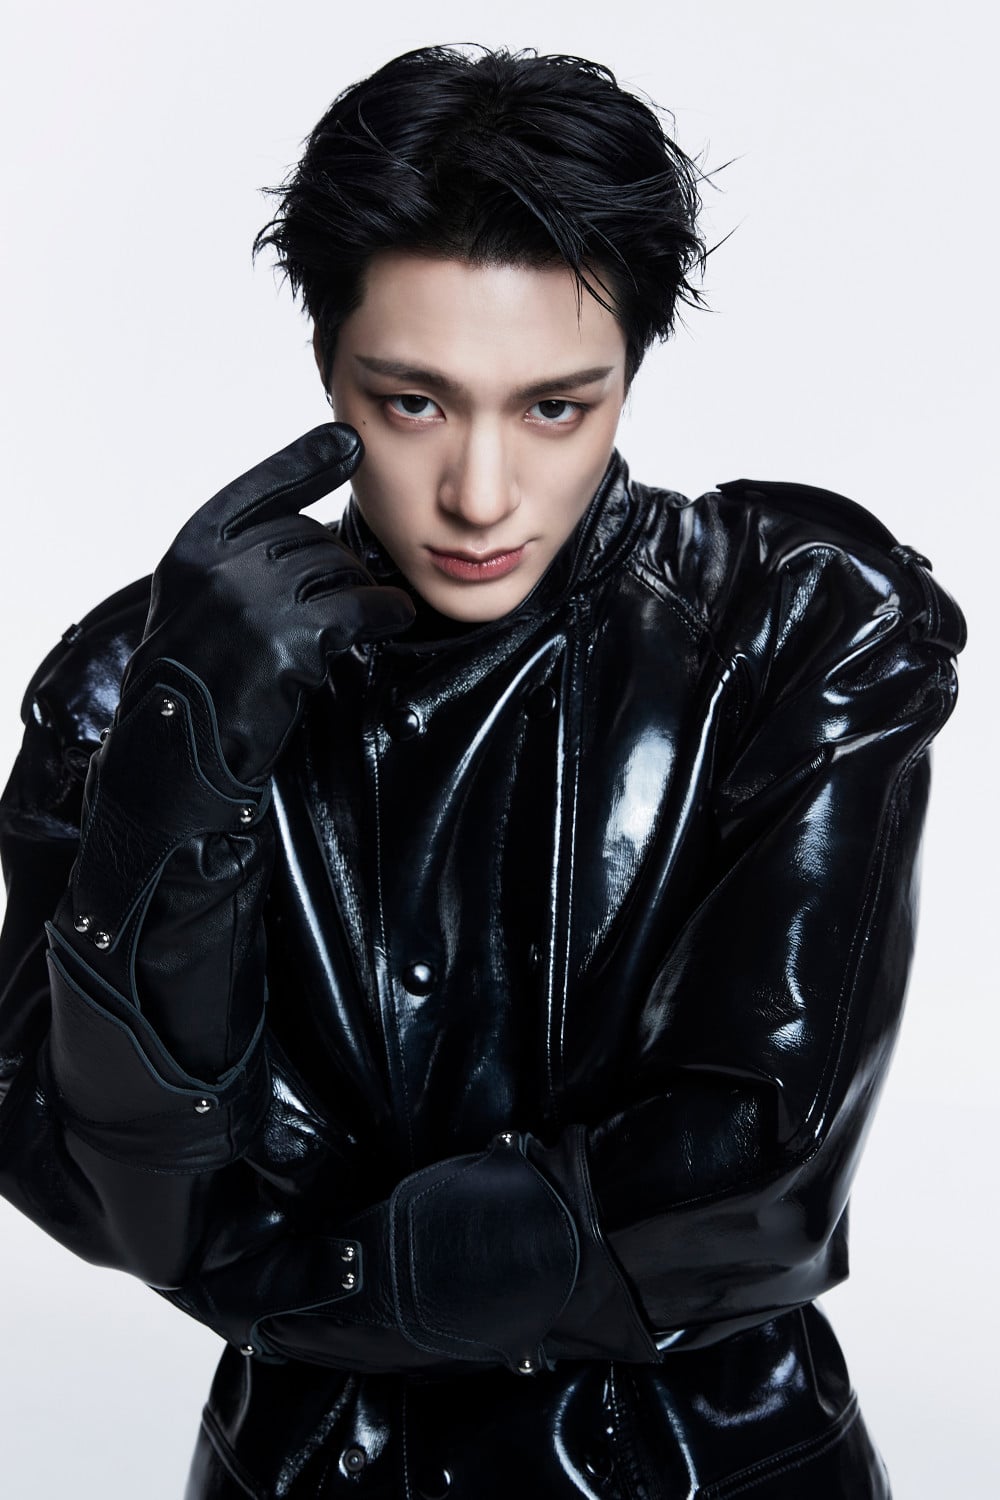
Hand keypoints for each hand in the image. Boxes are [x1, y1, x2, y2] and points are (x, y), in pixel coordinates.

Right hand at [123, 423, 413, 782]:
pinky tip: (394, 618)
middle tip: (354, 593)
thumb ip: (236, 563)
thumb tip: (307, 534)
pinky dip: (384, 612)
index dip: (305, 463)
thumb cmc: (194, 685)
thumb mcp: (196, 605)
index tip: (347, 442)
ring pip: (335, 571)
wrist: (175, 751)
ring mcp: (248, 602)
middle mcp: (216, 566)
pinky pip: (355, 608)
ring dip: (362, 590)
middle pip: (307, 538)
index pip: (259, 490)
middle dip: (338, 564)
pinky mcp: (283, 642)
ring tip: (375, 612)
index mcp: (192, 550)